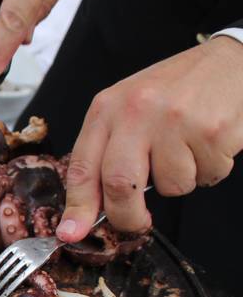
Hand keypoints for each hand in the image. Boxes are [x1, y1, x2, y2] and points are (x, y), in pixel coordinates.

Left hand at [57, 37, 242, 240]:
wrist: (228, 62)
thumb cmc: (173, 91)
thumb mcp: (127, 111)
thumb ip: (107, 154)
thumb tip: (88, 211)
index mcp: (107, 109)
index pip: (82, 167)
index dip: (77, 207)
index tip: (71, 233)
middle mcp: (137, 112)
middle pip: (120, 185)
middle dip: (127, 216)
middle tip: (137, 222)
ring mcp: (175, 121)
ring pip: (171, 187)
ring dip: (179, 182)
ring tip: (185, 150)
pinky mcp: (211, 132)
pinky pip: (205, 177)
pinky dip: (207, 171)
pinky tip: (206, 143)